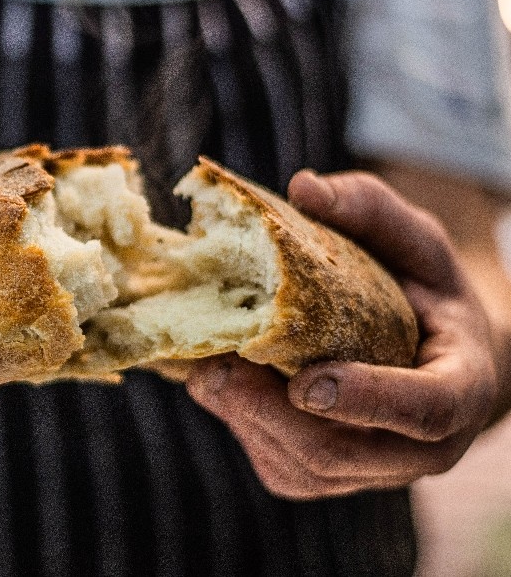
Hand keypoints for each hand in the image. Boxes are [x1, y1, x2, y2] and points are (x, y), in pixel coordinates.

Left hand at [185, 170, 497, 499]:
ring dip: (244, 420)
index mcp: (461, 387)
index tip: (308, 382)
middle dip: (270, 413)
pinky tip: (217, 384)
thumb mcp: (414, 240)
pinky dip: (240, 427)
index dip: (369, 399)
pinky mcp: (329, 478)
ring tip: (203, 369)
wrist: (429, 351)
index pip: (426, 410)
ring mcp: (373, 471)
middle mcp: (421, 447)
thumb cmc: (422, 289)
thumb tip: (303, 187)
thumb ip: (370, 209)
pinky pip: (280, 469)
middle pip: (344, 452)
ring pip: (304, 469)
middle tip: (214, 369)